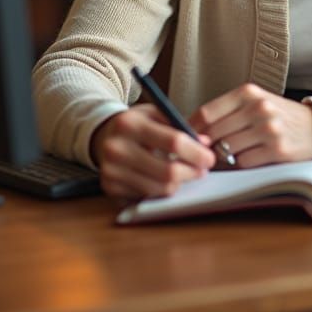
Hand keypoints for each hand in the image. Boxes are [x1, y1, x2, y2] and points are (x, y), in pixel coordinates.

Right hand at [90, 104, 215, 199]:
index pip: (173, 141)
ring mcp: (111, 171)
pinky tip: (163, 179)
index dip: (196, 152)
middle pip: (167, 171)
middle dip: (191, 172)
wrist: (103, 135)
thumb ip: (180, 126)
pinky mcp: (110, 188)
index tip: (209, 157)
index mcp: (130, 124)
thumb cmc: (136, 124)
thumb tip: (204, 144)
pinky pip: (146, 197)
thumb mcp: (155, 114)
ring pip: (159, 188)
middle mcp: (117, 148)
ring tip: (183, 174)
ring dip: (178, 183)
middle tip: (201, 170)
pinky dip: (160, 190)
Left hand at [191, 83, 311, 168]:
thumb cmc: (279, 116)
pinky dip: (240, 165)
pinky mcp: (277, 150)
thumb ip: (227, 112)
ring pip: (227, 149)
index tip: (183, 139)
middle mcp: (259, 107)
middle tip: (201, 153)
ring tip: (228, 155)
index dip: (191, 129)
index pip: (207, 112)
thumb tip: (191, 131)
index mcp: (249, 92)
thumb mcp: (255, 102)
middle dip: (204, 146)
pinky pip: (243, 163)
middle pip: (214, 133)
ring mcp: (269, 129)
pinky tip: (247, 159)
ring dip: (222, 157)